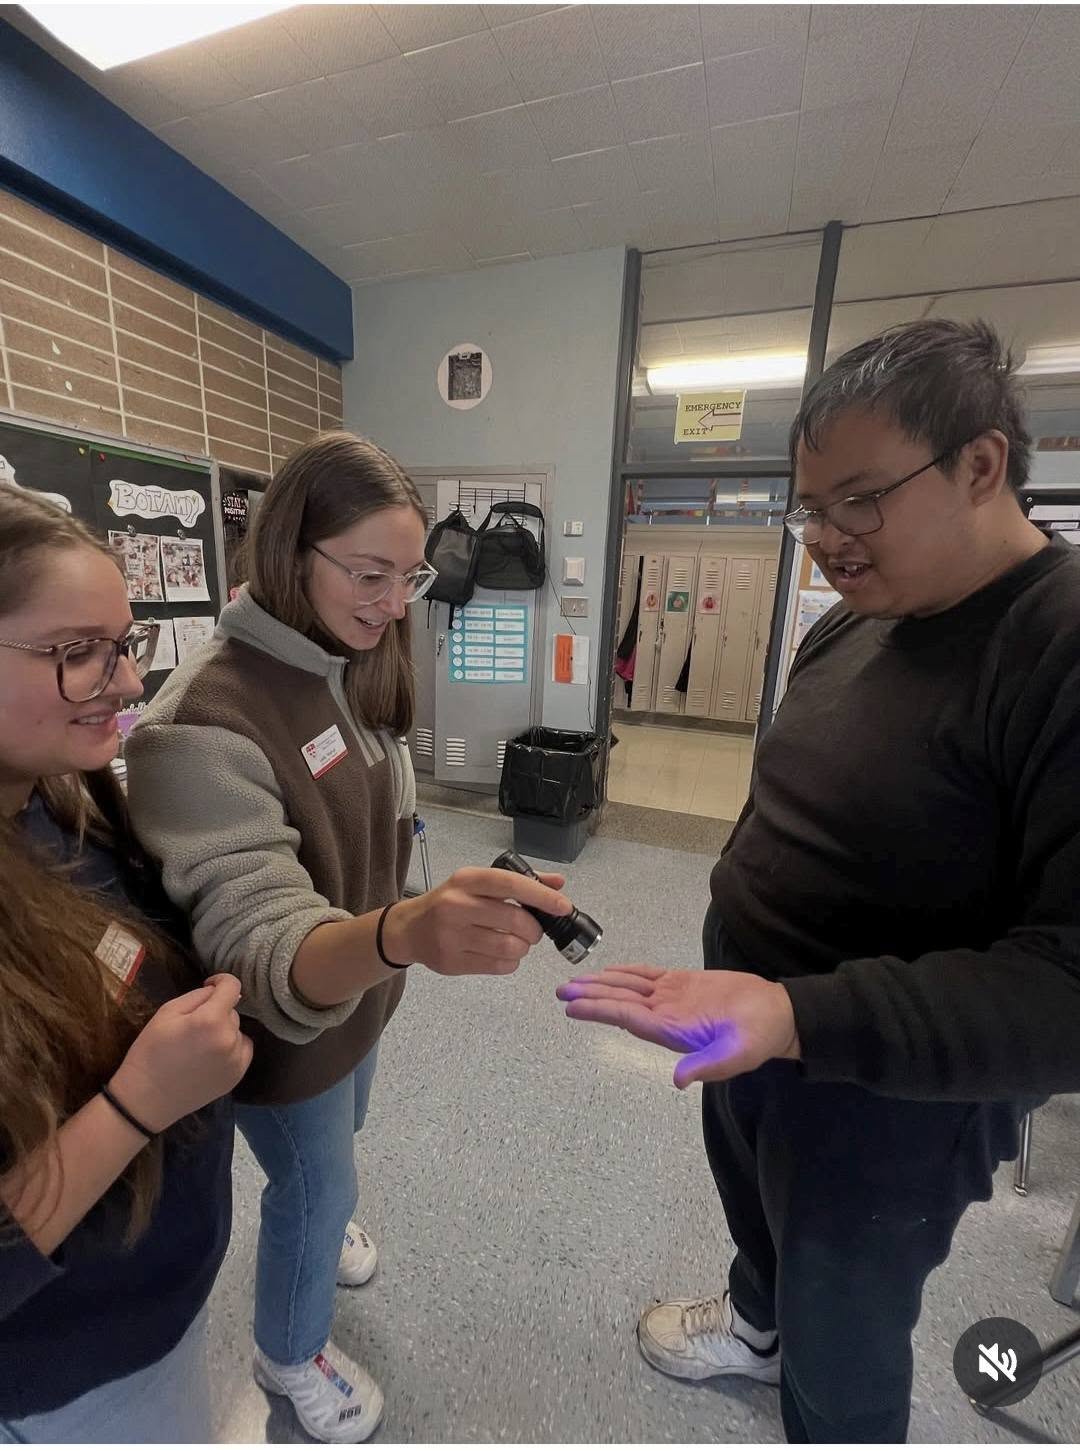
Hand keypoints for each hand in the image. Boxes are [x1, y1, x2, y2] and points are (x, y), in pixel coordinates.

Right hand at [110, 974, 253, 1129]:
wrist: (146, 1099)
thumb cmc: (150, 1052)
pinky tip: (210, 1056)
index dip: (220, 981)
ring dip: (224, 1030)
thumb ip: (198, 996)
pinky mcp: (237, 1076)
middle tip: (192, 1026)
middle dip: (216, 1011)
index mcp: (211, 1020)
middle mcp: (230, 1039)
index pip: (233, 986)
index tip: (209, 986)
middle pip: (232, 1011)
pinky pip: (242, 1049)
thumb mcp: (167, 1012)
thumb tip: (219, 990)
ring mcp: (236, 1060)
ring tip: (199, 1044)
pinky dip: (231, 1047)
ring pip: (237, 1030)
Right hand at [385, 867, 568, 976]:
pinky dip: (511, 962)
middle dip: (534, 929)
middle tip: (533, 931)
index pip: (510, 884)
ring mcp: (451, 936)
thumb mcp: (477, 884)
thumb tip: (558, 884)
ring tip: (518, 942)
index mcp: (466, 880)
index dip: (541, 895)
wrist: (409, 929)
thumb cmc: (450, 902)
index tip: (563, 906)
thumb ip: (518, 882)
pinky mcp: (451, 962)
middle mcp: (456, 905)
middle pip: (514, 919)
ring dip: (523, 947)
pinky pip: (498, 966)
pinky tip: (504, 954)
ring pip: (509, 946)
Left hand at [556, 965, 799, 1087]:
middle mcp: (666, 1015)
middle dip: (591, 996)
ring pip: (629, 988)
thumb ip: (708, 1067)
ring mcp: (673, 999)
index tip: (572, 1006)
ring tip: (576, 981)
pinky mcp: (684, 984)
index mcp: (672, 1031)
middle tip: (562, 991)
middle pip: (620, 1002)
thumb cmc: (759, 1036)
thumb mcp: (737, 1055)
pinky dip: (628, 972)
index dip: (599, 1010)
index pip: (627, 1017)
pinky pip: (649, 976)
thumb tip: (679, 1081)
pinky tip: (611, 971)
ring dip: (603, 983)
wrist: (778, 1016)